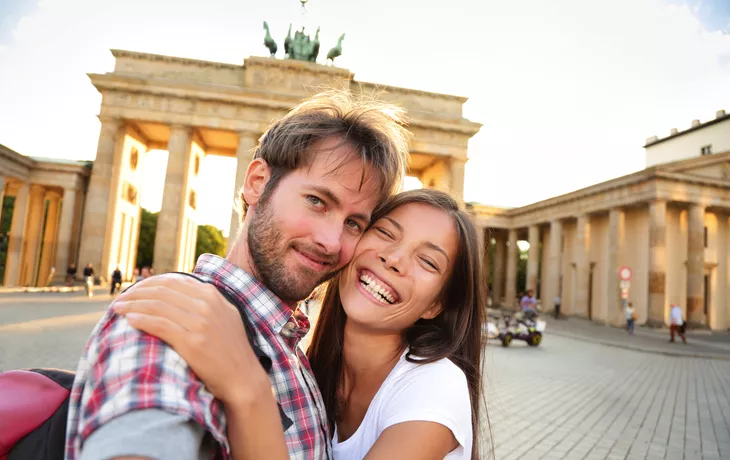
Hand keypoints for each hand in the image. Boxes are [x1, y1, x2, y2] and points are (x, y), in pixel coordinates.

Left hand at [113, 275, 269, 404]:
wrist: (243, 377)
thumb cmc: (231, 350)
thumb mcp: (226, 315)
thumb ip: (208, 300)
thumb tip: (183, 288)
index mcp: (213, 295)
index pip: (173, 281)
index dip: (149, 284)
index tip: (134, 290)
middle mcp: (206, 305)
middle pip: (162, 291)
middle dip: (136, 293)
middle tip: (120, 299)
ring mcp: (200, 323)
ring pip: (158, 306)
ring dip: (133, 305)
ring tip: (117, 309)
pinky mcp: (192, 342)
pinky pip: (160, 325)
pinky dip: (142, 320)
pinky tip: (129, 320)